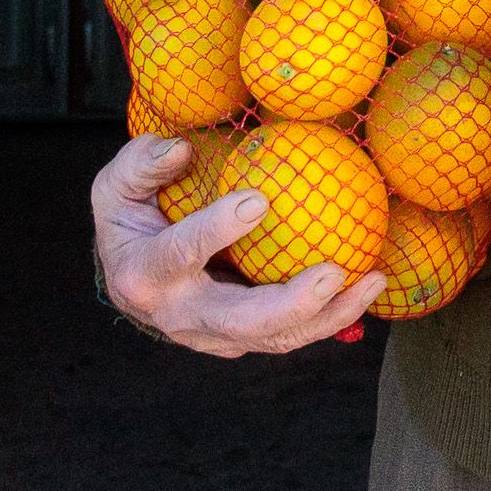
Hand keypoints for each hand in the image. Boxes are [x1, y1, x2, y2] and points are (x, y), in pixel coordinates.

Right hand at [89, 135, 382, 355]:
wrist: (129, 279)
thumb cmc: (129, 220)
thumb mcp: (117, 184)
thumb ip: (143, 163)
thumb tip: (182, 149)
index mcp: (144, 273)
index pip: (180, 253)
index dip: (216, 230)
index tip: (257, 199)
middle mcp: (179, 314)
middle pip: (241, 321)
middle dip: (291, 304)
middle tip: (334, 271)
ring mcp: (213, 336)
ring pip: (276, 338)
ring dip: (330, 316)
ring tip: (373, 280)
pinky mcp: (241, 340)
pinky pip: (290, 334)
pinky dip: (332, 316)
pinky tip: (368, 285)